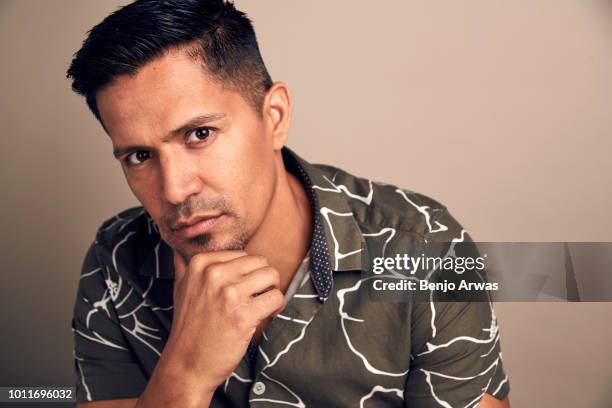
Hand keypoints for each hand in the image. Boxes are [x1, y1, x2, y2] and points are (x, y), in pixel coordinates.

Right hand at [165, 250, 285, 392]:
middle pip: (261, 262)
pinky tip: (264, 317)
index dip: (248, 274)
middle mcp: (214, 274)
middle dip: (263, 280)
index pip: (243, 254)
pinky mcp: (243, 315)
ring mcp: (229, 294)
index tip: (241, 290)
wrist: (187, 364)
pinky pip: (276, 298)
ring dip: (271, 292)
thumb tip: (178, 245)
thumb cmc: (188, 327)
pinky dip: (276, 307)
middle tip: (254, 299)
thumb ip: (184, 265)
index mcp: (200, 263)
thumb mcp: (180, 289)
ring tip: (261, 306)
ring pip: (272, 276)